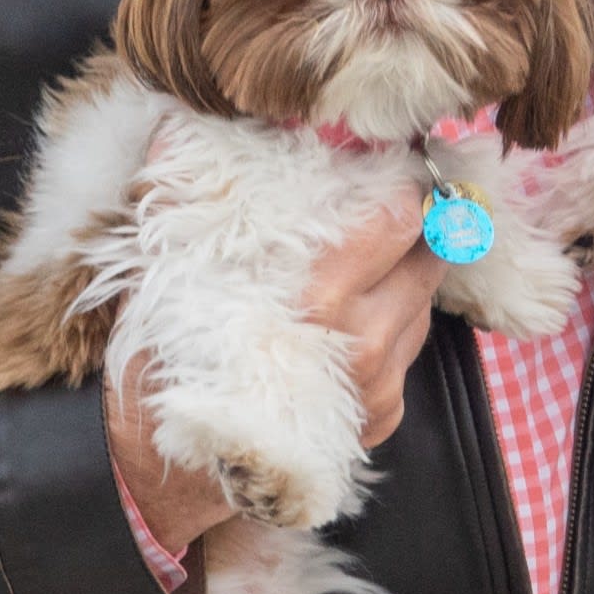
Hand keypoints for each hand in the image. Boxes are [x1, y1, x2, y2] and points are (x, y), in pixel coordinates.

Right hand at [105, 199, 440, 550]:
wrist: (169, 474)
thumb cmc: (167, 367)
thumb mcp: (171, 273)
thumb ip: (188, 197)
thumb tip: (174, 120)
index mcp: (317, 303)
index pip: (397, 221)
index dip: (399, 183)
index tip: (391, 165)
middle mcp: (361, 347)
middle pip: (427, 256)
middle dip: (415, 224)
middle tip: (394, 199)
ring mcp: (378, 388)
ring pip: (424, 302)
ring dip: (407, 274)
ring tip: (373, 256)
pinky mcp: (384, 419)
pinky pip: (411, 349)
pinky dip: (395, 323)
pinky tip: (359, 313)